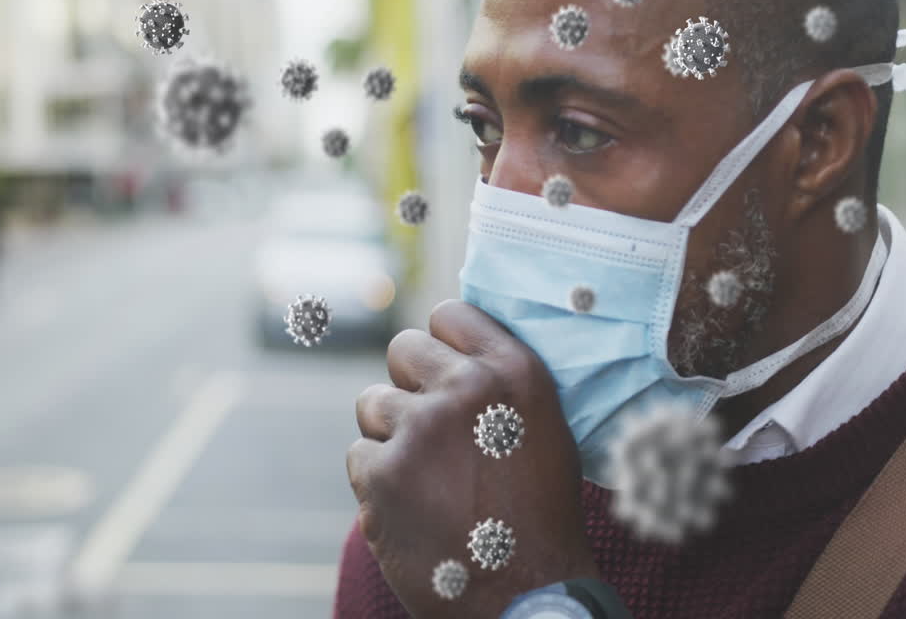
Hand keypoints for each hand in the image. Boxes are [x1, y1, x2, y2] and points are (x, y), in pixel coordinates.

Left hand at [347, 299, 600, 617]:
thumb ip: (499, 382)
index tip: (445, 369)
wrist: (527, 590)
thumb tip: (453, 353)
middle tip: (430, 424)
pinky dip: (379, 480)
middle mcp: (464, 389)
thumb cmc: (541, 512)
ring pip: (372, 403)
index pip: (448, 314)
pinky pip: (360, 455)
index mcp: (512, 371)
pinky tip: (414, 505)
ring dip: (391, 433)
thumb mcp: (545, 427)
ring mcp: (417, 429)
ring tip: (428, 475)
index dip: (442, 343)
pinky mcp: (380, 474)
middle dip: (411, 383)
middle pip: (402, 349)